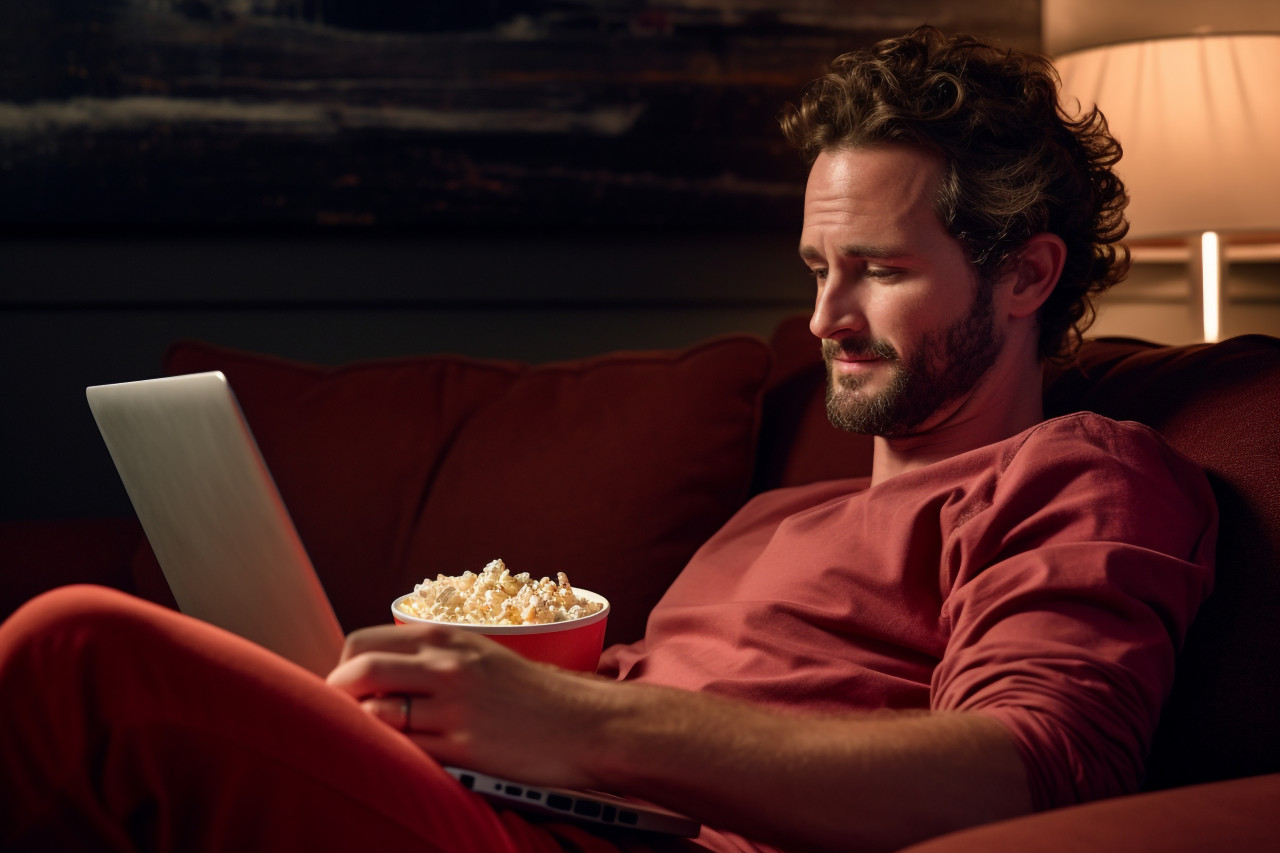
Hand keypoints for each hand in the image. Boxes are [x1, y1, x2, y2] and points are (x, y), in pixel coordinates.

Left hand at [326, 623, 606, 787]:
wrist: (582, 723)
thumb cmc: (531, 693)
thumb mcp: (481, 655)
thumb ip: (433, 657)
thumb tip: (378, 670)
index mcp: (446, 639)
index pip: (363, 642)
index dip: (340, 667)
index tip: (341, 687)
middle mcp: (446, 666)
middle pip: (358, 671)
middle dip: (336, 695)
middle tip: (338, 715)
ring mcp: (453, 707)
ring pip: (375, 714)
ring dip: (359, 728)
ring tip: (365, 739)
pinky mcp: (463, 747)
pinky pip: (404, 750)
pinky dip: (390, 754)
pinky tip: (396, 758)